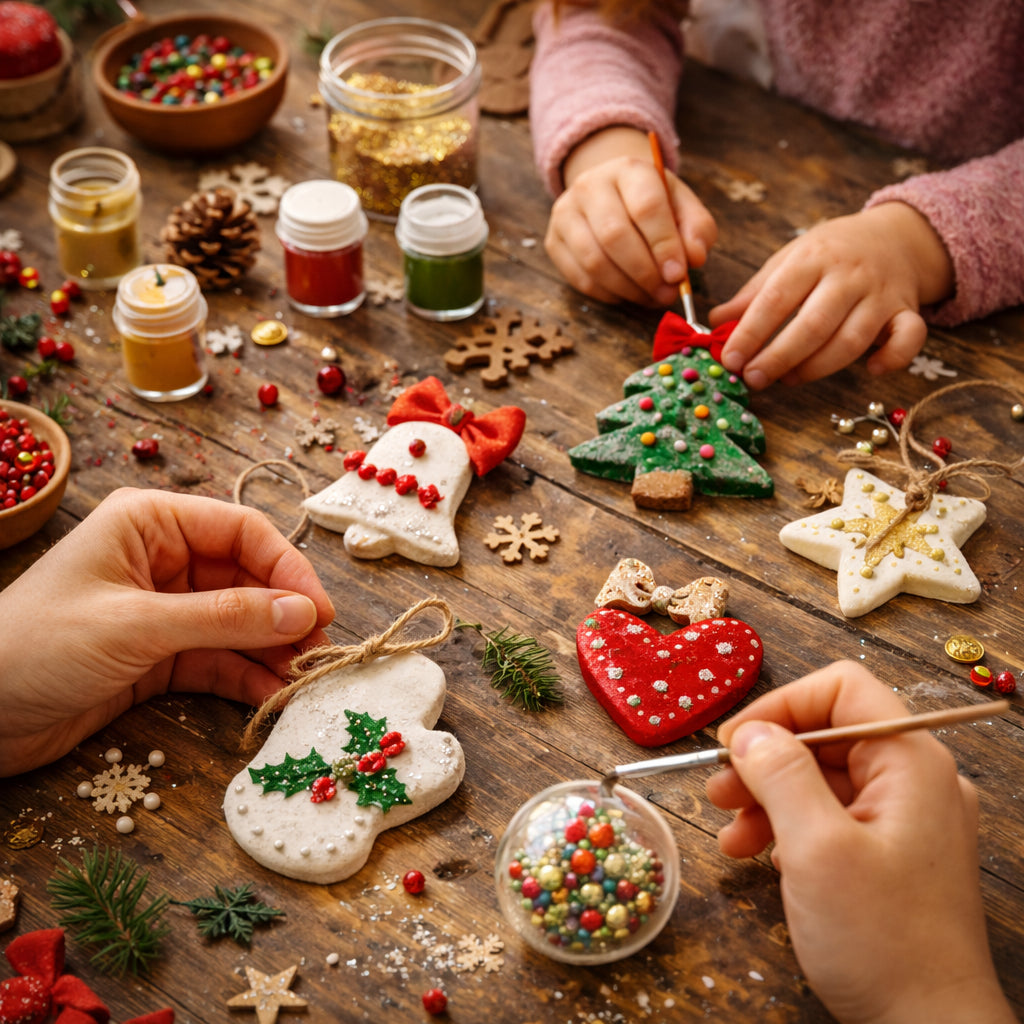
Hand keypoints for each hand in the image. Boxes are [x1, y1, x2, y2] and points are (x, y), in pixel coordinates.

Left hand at [0, 488, 335, 775]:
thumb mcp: (137, 626)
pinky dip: (246, 676)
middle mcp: (162, 560)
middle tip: (319, 651)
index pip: (241, 532)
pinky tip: (271, 695)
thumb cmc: (36, 647)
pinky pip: (218, 659)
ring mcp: (163, 610)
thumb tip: (303, 612)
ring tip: (303, 678)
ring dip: (272, 649)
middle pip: (247, 577)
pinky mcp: (159, 656)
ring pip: (238, 621)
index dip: (287, 568)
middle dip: (284, 613)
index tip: (319, 610)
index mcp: (150, 524)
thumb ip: (224, 618)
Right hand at [545, 126, 716, 305]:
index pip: (646, 206)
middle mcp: (590, 186)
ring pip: (594, 261)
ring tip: (651, 297)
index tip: (678, 275)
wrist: (610, 194)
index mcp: (628, 169)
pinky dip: (609, 294)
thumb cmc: (652, 204)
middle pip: (614, 235)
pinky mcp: (554, 241)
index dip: (664, 245)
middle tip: (666, 293)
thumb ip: (697, 230)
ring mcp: (566, 213)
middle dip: (645, 272)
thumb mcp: (682, 206)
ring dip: (628, 288)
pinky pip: (581, 278)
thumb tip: (694, 259)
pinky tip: (629, 294)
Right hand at [706, 661, 1013, 1023]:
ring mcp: (907, 819)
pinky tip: (759, 855)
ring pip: (824, 778)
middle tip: (717, 790)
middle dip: (765, 759)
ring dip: (769, 797)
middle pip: (826, 736)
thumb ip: (780, 775)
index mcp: (911, 762)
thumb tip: (748, 733)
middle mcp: (915, 780)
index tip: (734, 743)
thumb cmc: (883, 942)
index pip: (841, 689)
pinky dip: (790, 827)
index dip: (781, 706)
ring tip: (729, 833)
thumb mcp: (816, 849)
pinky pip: (833, 816)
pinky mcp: (893, 853)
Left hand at [713, 202, 953, 388]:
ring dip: (818, 367)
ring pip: (852, 340)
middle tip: (754, 378)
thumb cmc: (830, 254)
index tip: (730, 358)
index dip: (750, 332)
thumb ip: (753, 293)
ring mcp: (881, 295)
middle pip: (813, 324)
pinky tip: (871, 370)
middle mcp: (848, 275)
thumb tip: (715, 322)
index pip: (777, 298)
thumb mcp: (788, 260)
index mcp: (812, 258)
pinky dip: (893, 358)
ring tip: (788, 380)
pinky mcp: (907, 311)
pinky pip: (909, 338)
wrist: (895, 236)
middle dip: (779, 357)